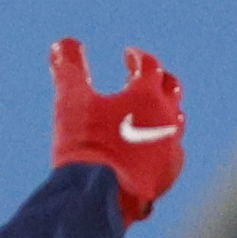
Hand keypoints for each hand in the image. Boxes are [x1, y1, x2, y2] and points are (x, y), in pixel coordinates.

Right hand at [51, 38, 182, 222]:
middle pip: (170, 89)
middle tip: (143, 79)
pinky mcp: (168, 172)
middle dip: (158, 80)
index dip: (138, 58)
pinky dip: (162, 146)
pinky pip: (172, 153)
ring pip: (174, 121)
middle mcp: (166, 117)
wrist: (99, 194)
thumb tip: (62, 43)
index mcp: (145, 96)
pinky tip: (150, 150)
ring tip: (148, 114)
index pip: (148, 66)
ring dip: (162, 112)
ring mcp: (170, 145)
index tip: (129, 55)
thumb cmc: (86, 145)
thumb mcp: (71, 103)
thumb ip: (69, 71)